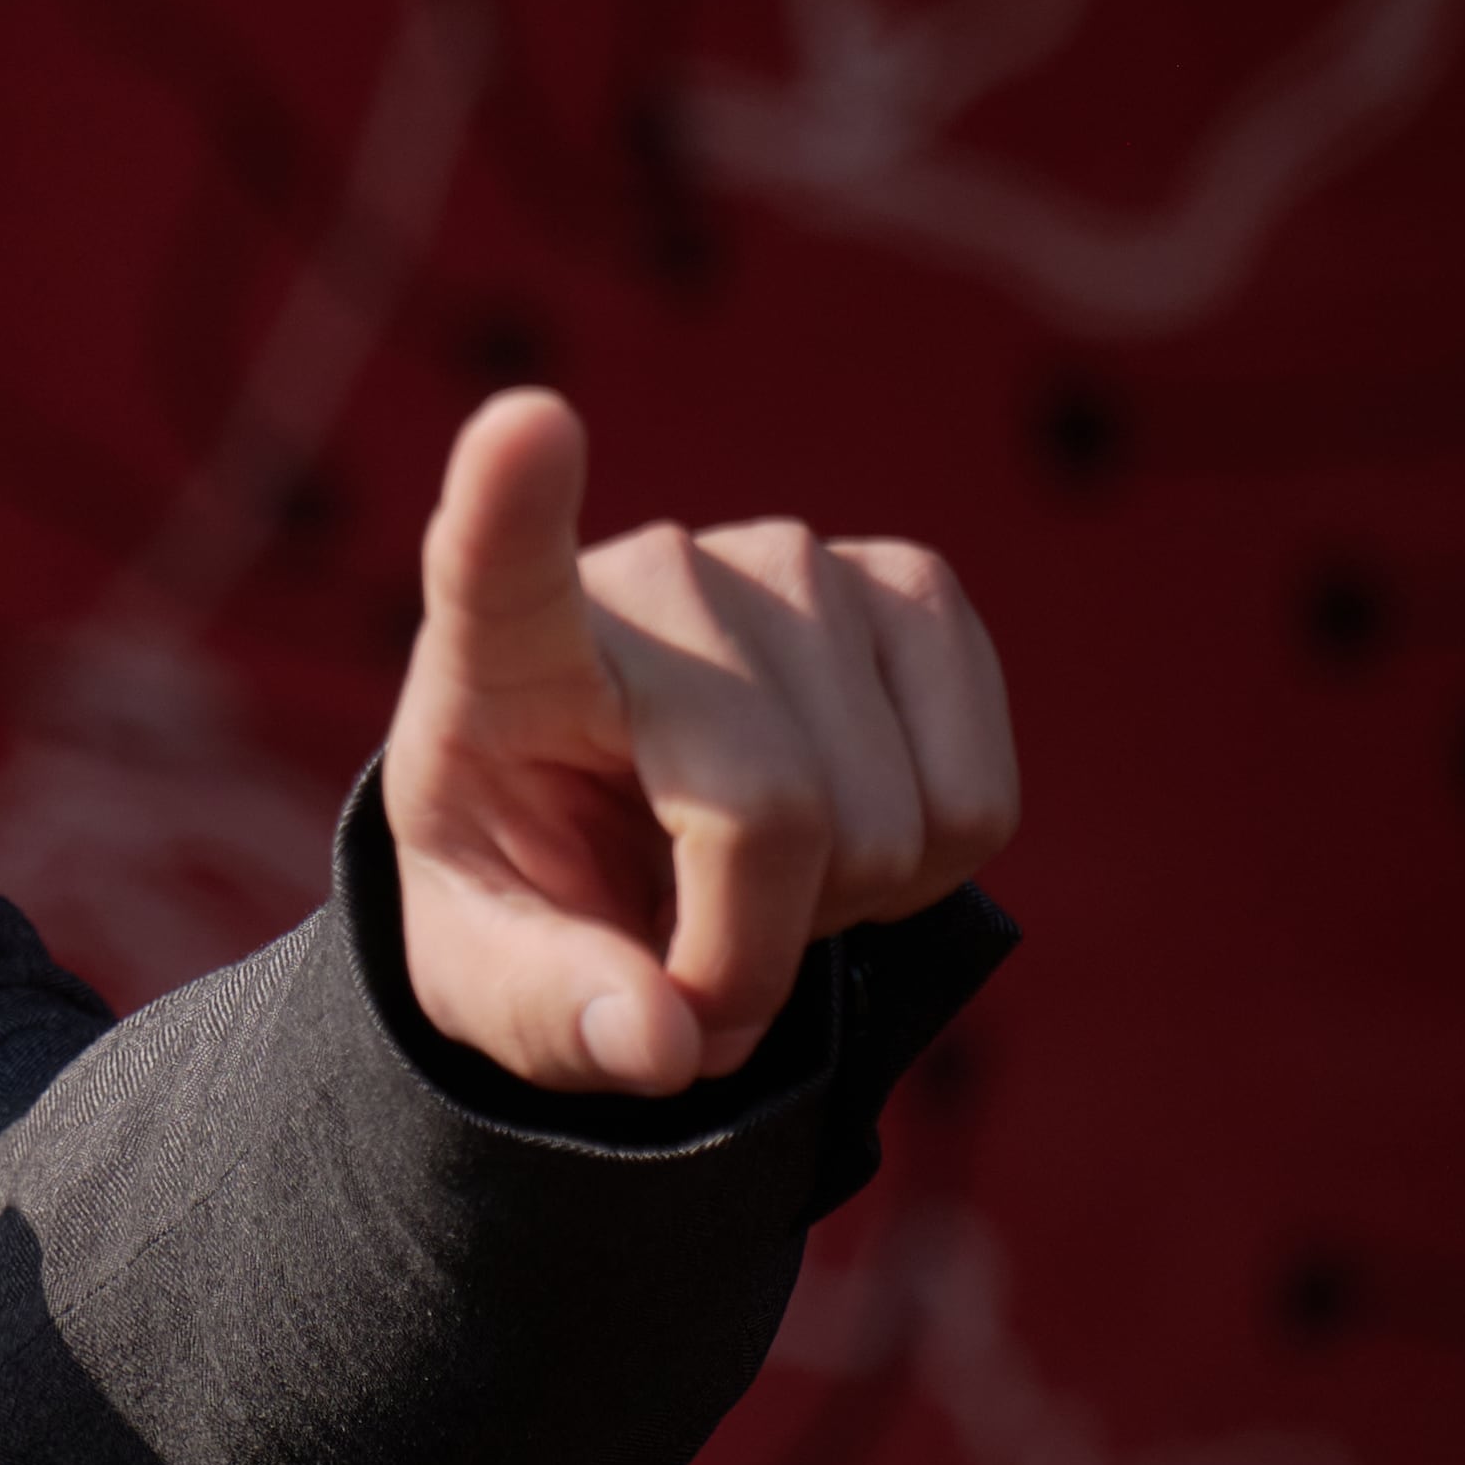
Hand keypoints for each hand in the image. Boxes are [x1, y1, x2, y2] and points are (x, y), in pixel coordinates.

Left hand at [383, 388, 1016, 1095]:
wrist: (610, 848)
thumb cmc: (531, 896)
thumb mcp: (488, 981)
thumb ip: (555, 1015)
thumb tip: (664, 1041)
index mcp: (499, 651)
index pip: (498, 562)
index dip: (513, 499)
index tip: (523, 423)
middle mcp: (654, 576)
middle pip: (772, 812)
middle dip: (744, 953)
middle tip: (682, 952)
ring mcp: (794, 563)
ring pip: (891, 823)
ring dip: (834, 910)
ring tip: (744, 871)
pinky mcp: (911, 587)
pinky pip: (976, 806)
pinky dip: (922, 873)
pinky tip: (835, 835)